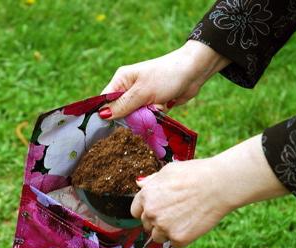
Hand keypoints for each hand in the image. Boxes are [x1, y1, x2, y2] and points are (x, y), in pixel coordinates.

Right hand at [100, 40, 229, 118]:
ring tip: (157, 106)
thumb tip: (102, 115)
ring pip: (135, 117)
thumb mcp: (142, 92)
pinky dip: (155, 116)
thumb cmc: (166, 76)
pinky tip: (164, 106)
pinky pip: (148, 117)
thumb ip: (123, 105)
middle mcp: (128, 88)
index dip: (105, 114)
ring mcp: (141, 97)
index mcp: (121, 80)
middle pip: (120, 112)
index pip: (105, 100)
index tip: (108, 128)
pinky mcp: (152, 104)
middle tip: (143, 112)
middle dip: (131, 117)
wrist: (194, 72)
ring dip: (146, 117)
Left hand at [131, 135, 288, 247]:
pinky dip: (182, 238)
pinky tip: (192, 224)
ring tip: (185, 218)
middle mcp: (150, 213)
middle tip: (177, 212)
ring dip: (168, 231)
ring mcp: (163, 227)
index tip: (159, 210)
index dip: (147, 211)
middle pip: (147, 225)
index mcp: (145, 196)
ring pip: (158, 237)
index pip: (136, 212)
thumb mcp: (168, 171)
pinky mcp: (178, 238)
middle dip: (158, 221)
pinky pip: (174, 244)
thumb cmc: (195, 174)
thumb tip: (139, 184)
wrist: (218, 185)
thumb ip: (151, 181)